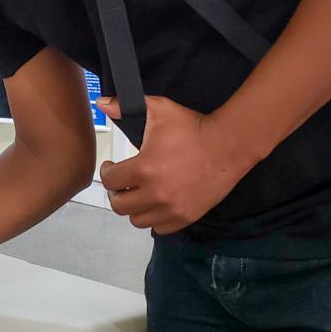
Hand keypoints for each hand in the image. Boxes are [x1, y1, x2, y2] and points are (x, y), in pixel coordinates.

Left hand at [96, 96, 259, 233]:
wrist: (229, 145)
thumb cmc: (193, 126)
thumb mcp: (159, 109)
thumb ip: (126, 106)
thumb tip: (101, 103)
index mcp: (144, 168)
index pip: (110, 181)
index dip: (107, 171)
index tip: (111, 165)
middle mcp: (156, 193)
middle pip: (119, 205)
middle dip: (115, 192)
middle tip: (121, 182)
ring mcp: (172, 208)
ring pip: (137, 220)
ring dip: (133, 207)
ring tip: (137, 193)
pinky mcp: (187, 216)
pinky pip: (159, 228)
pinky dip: (153, 218)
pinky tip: (155, 203)